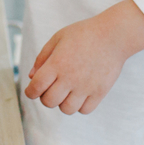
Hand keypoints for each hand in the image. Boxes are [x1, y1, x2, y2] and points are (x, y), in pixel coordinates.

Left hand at [24, 1, 143, 114]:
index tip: (32, 90)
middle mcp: (70, 77)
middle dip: (45, 97)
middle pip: (49, 101)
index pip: (36, 87)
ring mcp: (86, 87)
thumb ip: (42, 57)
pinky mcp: (100, 92)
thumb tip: (31, 77)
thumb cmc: (84, 34)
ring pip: (66, 109)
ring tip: (67, 91)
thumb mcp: (58, 38)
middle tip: (50, 88)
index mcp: (57, 63)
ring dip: (63, 102)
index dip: (30, 92)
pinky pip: (84, 110)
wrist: (113, 35)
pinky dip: (79, 106)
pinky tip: (80, 94)